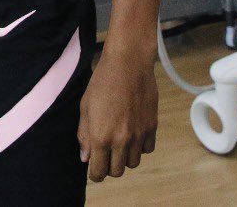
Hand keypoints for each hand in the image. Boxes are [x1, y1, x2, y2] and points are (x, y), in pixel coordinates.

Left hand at [77, 45, 158, 181]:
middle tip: (105, 153)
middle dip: (109, 166)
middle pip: (117, 172)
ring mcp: (139, 134)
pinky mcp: (152, 126)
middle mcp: (121, 140)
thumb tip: (86, 157)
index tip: (94, 167)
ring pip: (133, 163)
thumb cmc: (102, 82)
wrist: (128, 63)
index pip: (99, 173)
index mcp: (101, 137)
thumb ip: (85, 135)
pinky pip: (147, 149)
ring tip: (119, 141)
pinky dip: (139, 146)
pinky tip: (132, 133)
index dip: (95, 173)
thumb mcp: (85, 107)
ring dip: (125, 157)